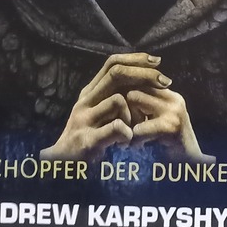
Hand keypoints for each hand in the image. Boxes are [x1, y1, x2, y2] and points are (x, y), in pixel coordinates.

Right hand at [41, 52, 170, 160]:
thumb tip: (145, 75)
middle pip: (117, 74)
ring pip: (119, 100)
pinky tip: (126, 142)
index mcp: (88, 93)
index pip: (112, 63)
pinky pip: (116, 127)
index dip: (136, 59)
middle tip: (166, 82)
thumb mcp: (97, 112)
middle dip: (146, 75)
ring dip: (134, 114)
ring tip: (133, 130)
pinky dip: (128, 133)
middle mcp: (83, 102)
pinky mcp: (86, 141)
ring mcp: (83, 120)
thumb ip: (113, 95)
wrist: (60, 167)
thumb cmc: (87, 138)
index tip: (157, 62)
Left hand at [125, 84, 212, 162]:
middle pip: (133, 90)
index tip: (121, 119)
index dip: (124, 100)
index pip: (138, 82)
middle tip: (126, 130)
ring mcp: (174, 111)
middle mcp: (174, 99)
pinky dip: (134, 141)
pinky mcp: (172, 126)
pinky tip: (139, 148)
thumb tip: (118, 100)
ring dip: (127, 123)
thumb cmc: (170, 150)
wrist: (193, 168)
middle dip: (124, 111)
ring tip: (131, 139)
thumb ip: (145, 110)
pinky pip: (138, 128)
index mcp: (170, 96)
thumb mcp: (157, 124)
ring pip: (133, 102)